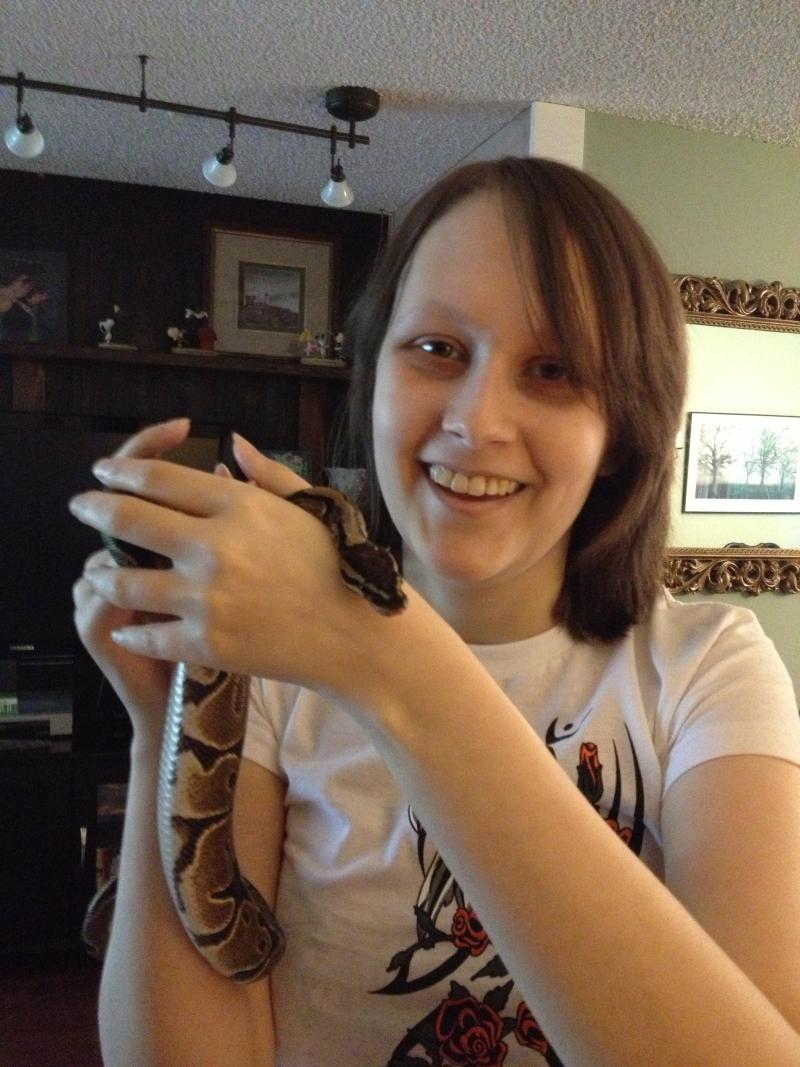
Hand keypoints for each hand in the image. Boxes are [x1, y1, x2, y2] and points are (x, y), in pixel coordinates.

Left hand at [69, 425, 386, 695]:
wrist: (357, 637)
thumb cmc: (339, 566)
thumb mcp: (308, 507)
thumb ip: (264, 473)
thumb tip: (231, 444)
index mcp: (238, 507)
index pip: (159, 478)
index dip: (120, 471)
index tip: (103, 470)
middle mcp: (214, 547)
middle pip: (128, 520)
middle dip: (93, 508)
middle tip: (79, 506)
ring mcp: (206, 598)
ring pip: (125, 581)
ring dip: (103, 573)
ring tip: (97, 571)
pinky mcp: (205, 643)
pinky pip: (146, 634)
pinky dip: (131, 630)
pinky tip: (126, 626)